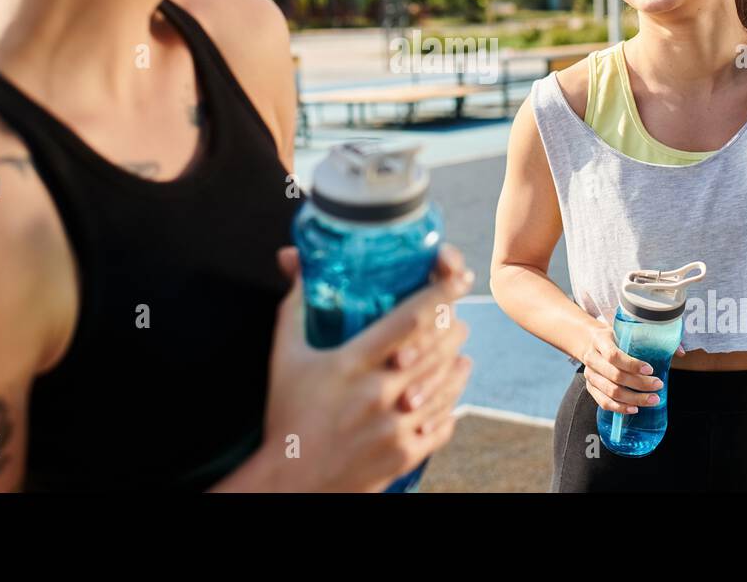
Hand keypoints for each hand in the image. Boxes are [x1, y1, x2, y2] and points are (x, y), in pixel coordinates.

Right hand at [257, 244, 473, 491]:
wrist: (292, 481)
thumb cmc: (287, 416)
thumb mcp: (285, 357)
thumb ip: (296, 308)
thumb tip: (296, 265)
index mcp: (352, 364)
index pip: (409, 320)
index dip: (440, 294)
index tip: (459, 279)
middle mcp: (380, 393)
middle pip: (436, 349)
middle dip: (453, 329)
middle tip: (458, 319)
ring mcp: (396, 426)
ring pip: (445, 386)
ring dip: (457, 365)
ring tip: (461, 354)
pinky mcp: (405, 454)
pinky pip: (442, 424)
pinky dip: (451, 405)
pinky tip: (451, 393)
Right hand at [578, 314, 677, 414]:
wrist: (589, 341)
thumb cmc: (614, 337)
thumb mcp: (627, 331)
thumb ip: (654, 339)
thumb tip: (681, 353)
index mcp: (601, 340)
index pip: (613, 355)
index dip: (632, 364)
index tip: (650, 369)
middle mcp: (592, 358)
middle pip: (615, 376)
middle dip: (640, 384)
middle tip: (658, 385)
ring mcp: (590, 374)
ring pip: (611, 391)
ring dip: (633, 399)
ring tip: (652, 399)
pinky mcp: (590, 387)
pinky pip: (604, 402)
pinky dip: (620, 408)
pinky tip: (634, 409)